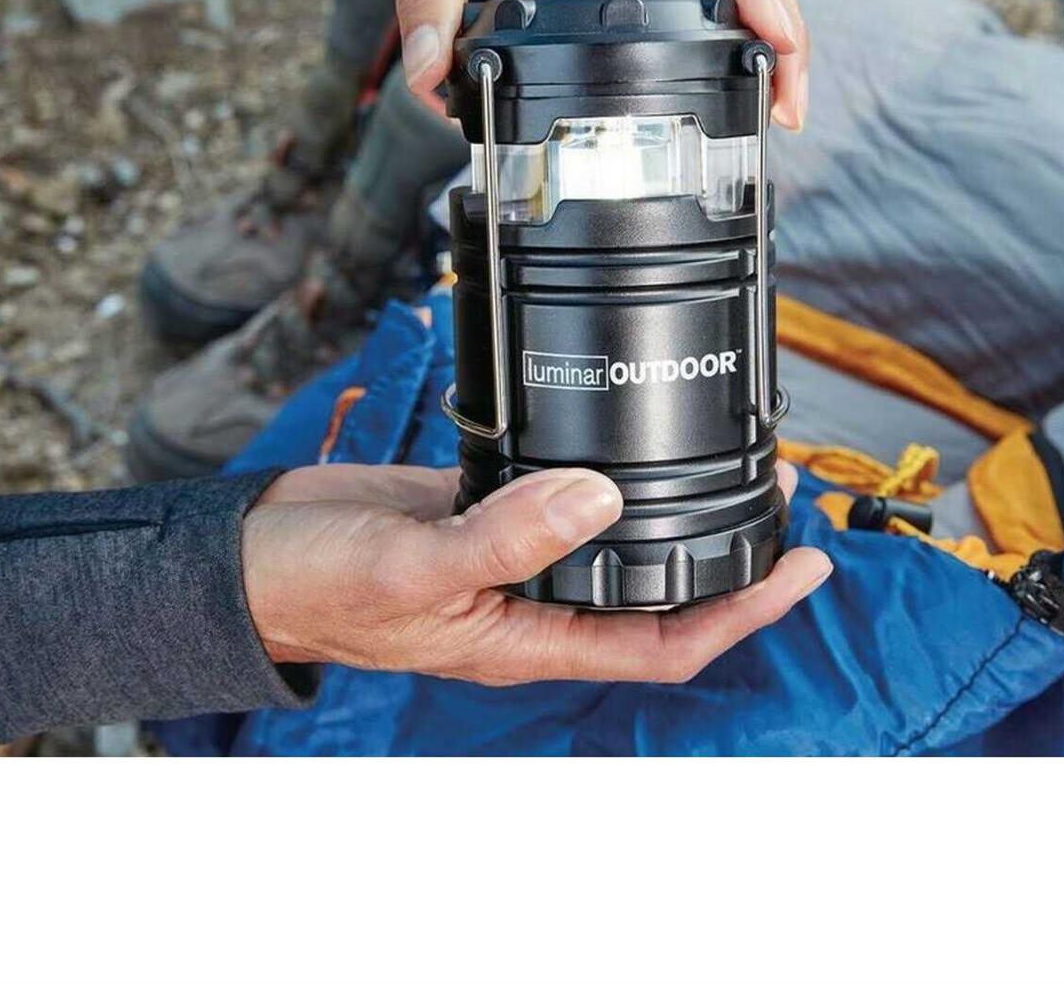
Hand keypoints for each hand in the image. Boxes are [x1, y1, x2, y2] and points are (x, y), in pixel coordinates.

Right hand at [242, 459, 830, 684]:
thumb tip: (602, 498)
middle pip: (654, 582)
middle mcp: (534, 596)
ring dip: (671, 499)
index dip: (743, 610)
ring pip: (613, 530)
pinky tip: (626, 424)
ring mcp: (512, 547)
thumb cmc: (324, 588)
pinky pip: (559, 484)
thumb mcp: (417, 569)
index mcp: (531, 636)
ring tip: (725, 453)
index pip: (665, 640)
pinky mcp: (484, 501)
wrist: (258, 555)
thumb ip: (508, 538)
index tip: (805, 566)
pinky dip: (602, 461)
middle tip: (781, 490)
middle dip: (724, 546)